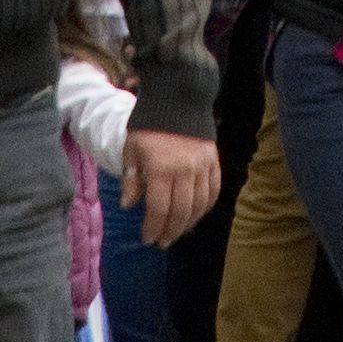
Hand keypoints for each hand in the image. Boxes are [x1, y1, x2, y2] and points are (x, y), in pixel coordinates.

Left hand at [126, 129, 224, 244]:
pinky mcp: (214, 161)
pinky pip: (213, 190)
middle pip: (180, 211)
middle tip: (163, 242)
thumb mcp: (132, 149)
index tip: (147, 239)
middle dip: (170, 231)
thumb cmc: (149, 126)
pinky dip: (206, 207)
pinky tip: (197, 214)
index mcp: (162, 169)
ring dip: (188, 223)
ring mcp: (203, 166)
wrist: (177, 99)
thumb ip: (131, 179)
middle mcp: (185, 171)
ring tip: (178, 233)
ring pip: (199, 205)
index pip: (159, 208)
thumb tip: (128, 206)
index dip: (153, 227)